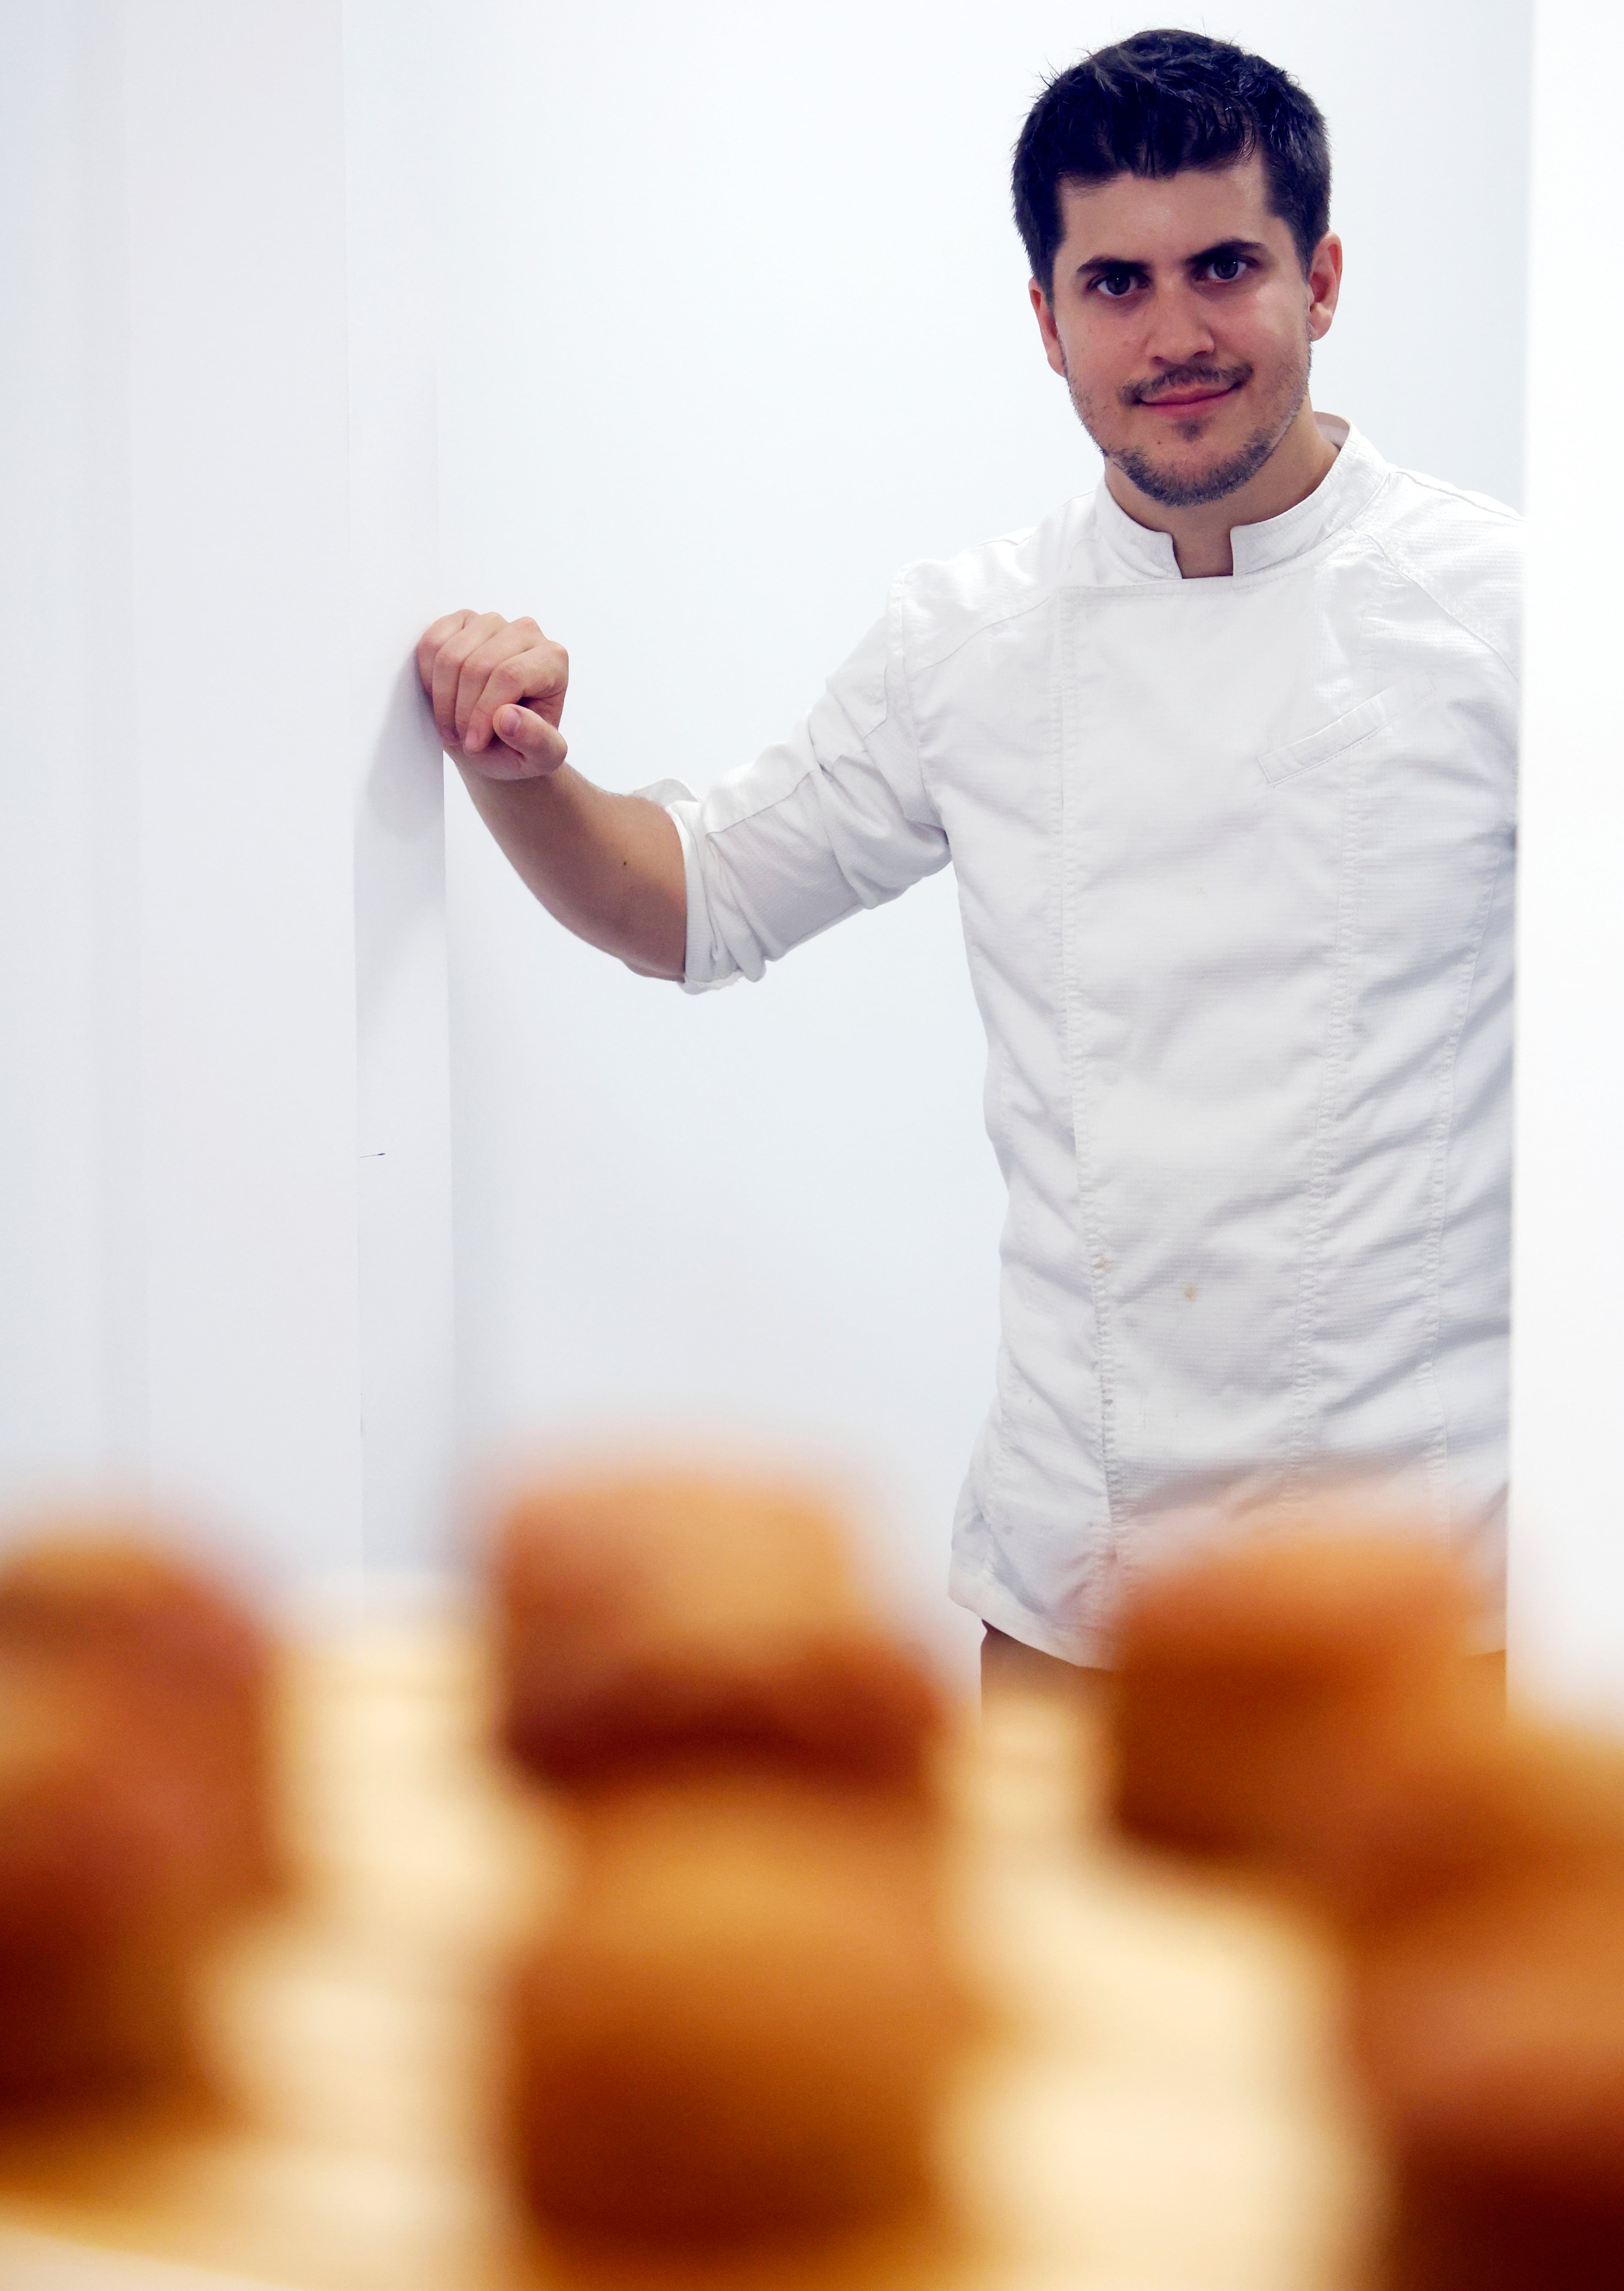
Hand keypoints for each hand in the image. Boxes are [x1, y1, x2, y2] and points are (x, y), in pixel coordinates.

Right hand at [415, 609, 568, 780]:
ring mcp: (492, 623)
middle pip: (477, 666)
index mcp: (553, 659)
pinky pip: (431, 644)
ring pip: (450, 656)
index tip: (474, 744)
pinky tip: (441, 698)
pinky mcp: (462, 622)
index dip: (483, 713)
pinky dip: (428, 678)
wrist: (497, 740)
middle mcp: (526, 632)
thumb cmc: (522, 746)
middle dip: (462, 711)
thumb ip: (537, 742)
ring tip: (453, 726)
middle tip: (463, 740)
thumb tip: (508, 717)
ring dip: (443, 699)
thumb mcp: (542, 759)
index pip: (509, 676)